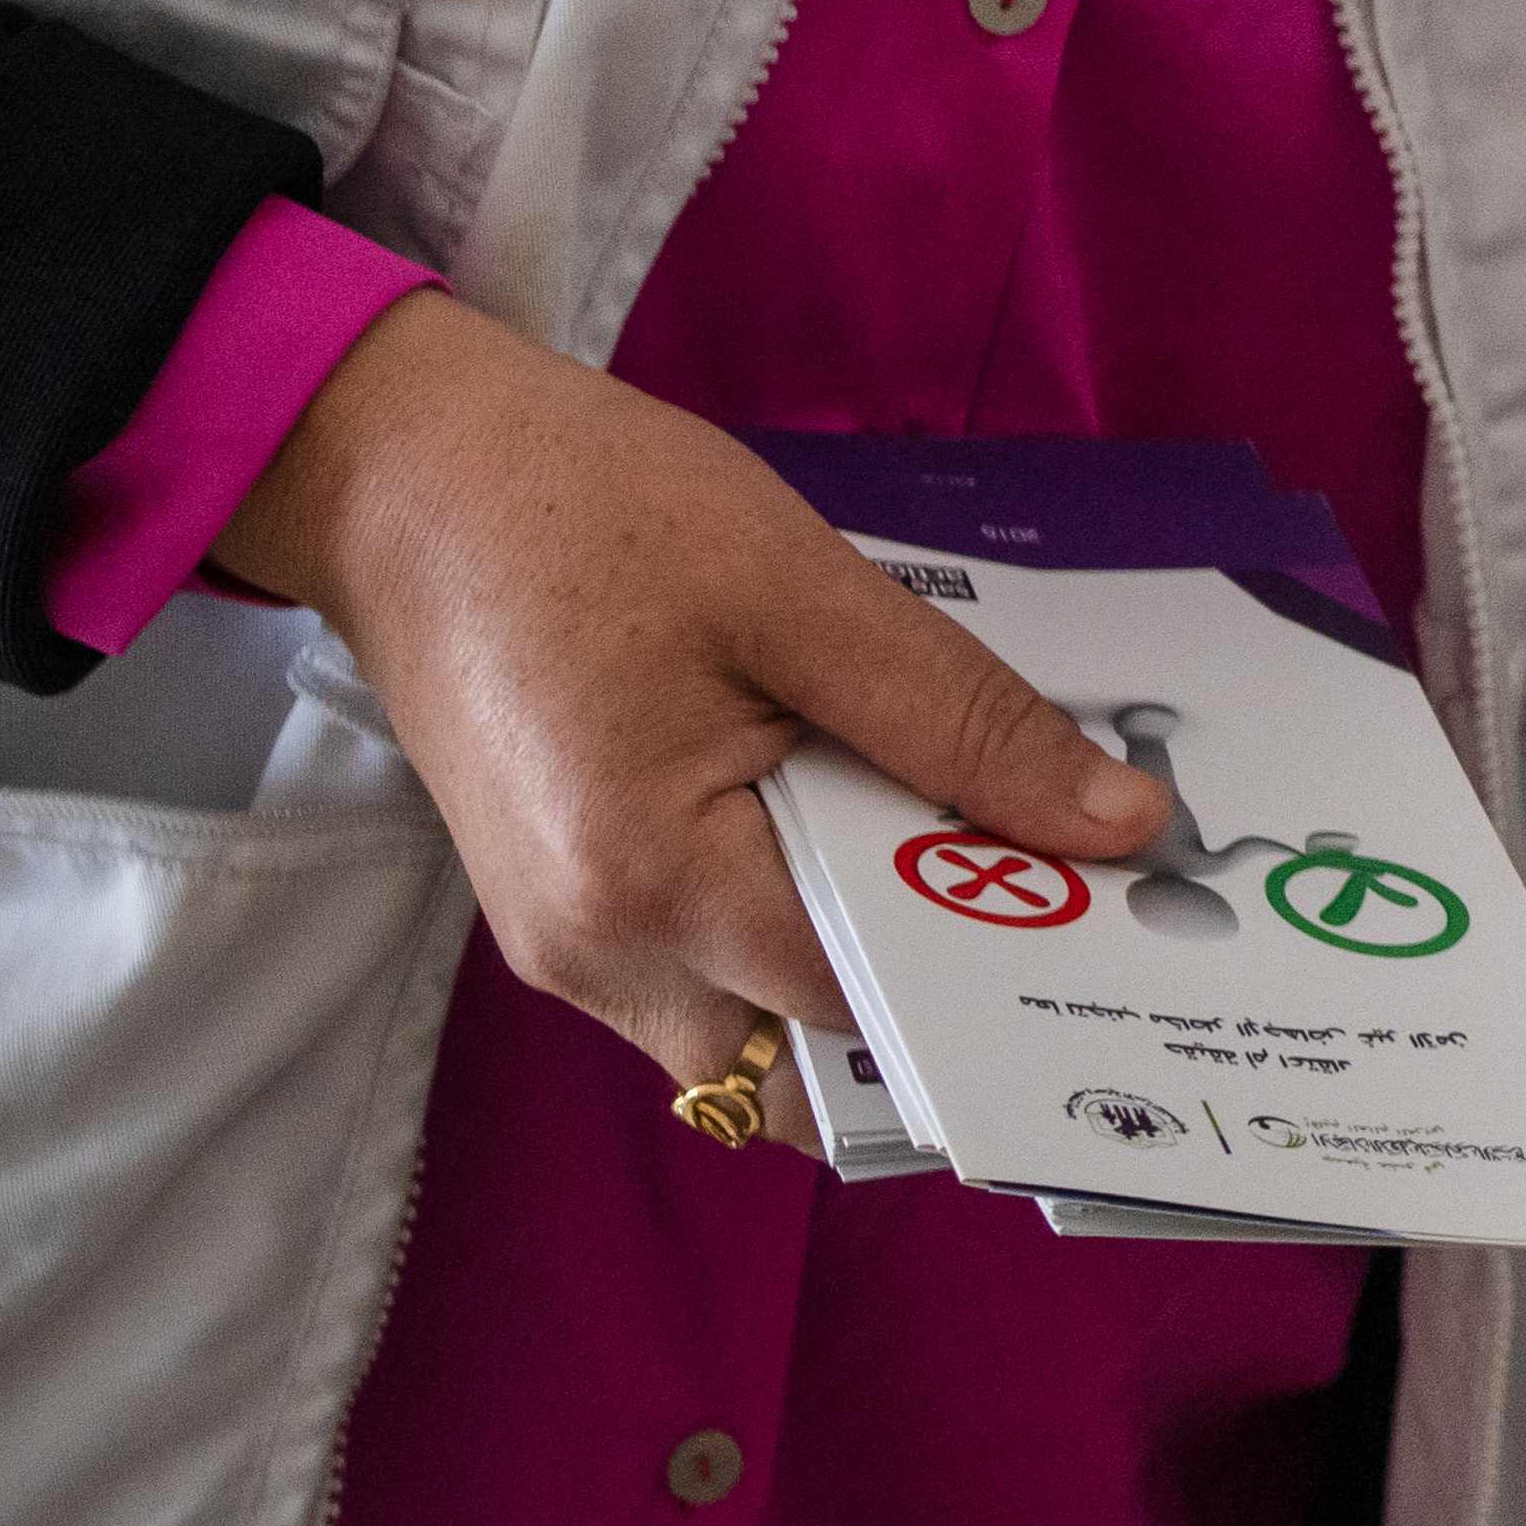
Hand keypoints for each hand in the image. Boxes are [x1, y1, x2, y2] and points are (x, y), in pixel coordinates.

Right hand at [207, 291, 1170, 1109]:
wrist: (406, 475)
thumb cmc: (591, 510)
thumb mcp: (803, 592)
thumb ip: (963, 724)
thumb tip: (1119, 827)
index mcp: (652, 883)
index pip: (869, 996)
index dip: (999, 961)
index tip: (1111, 911)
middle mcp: (597, 956)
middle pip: (810, 1051)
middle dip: (935, 995)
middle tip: (1054, 891)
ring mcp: (566, 947)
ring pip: (754, 1034)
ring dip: (859, 967)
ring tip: (959, 851)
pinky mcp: (558, 912)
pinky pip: (701, 978)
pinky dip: (789, 930)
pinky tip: (854, 825)